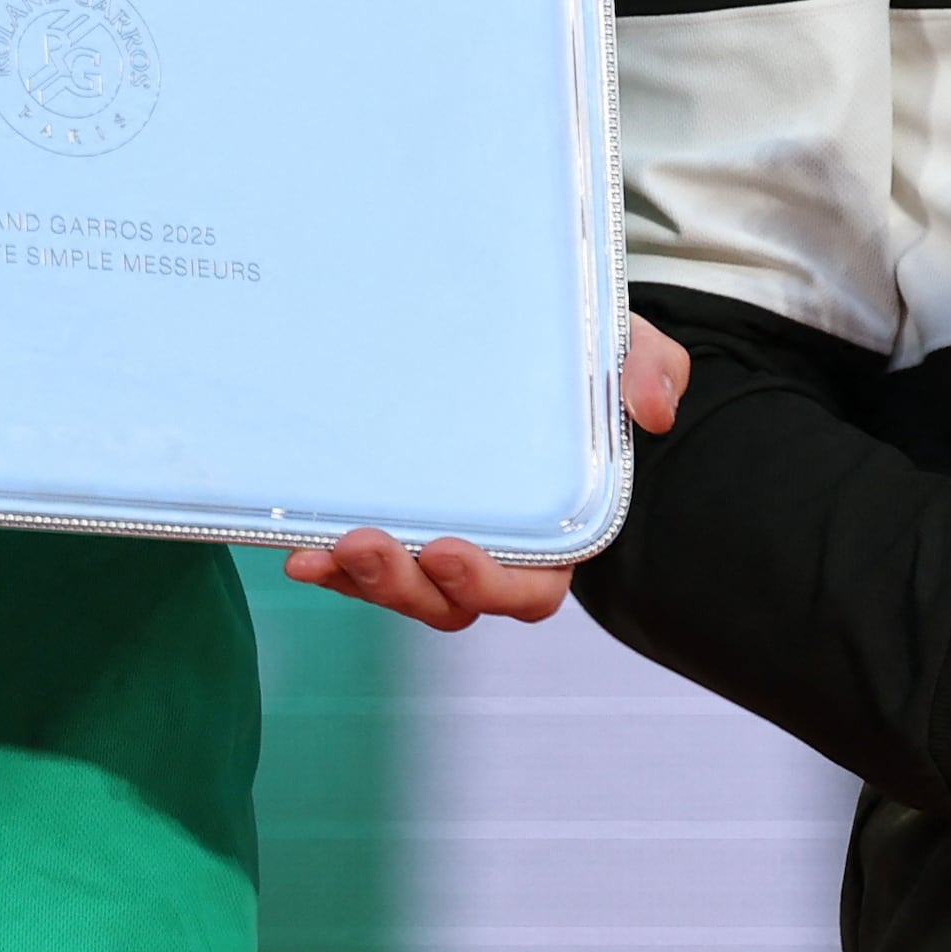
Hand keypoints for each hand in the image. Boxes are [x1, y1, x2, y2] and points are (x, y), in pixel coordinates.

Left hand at [286, 316, 690, 629]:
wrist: (539, 348)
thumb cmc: (591, 365)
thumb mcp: (636, 350)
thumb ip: (653, 370)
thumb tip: (651, 407)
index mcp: (557, 535)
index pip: (530, 589)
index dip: (489, 585)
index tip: (450, 551)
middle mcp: (494, 553)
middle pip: (449, 603)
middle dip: (404, 587)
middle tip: (366, 546)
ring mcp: (438, 542)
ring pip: (399, 589)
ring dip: (358, 579)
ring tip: (319, 549)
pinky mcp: (396, 519)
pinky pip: (360, 559)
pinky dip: (330, 558)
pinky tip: (297, 540)